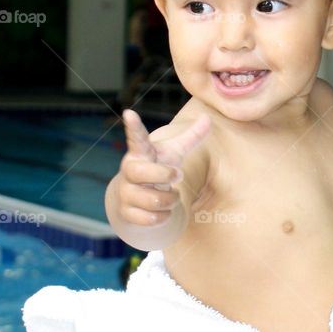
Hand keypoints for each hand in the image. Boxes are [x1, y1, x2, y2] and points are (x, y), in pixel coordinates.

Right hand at [114, 109, 210, 226]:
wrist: (138, 197)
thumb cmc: (159, 168)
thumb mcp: (175, 152)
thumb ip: (191, 136)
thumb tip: (207, 118)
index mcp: (141, 153)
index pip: (136, 138)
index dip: (133, 127)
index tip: (129, 112)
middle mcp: (129, 171)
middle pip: (141, 172)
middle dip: (164, 175)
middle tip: (178, 175)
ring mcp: (125, 192)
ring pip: (150, 199)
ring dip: (170, 200)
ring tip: (171, 197)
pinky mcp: (126, 212)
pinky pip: (149, 218)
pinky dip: (163, 217)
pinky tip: (162, 211)